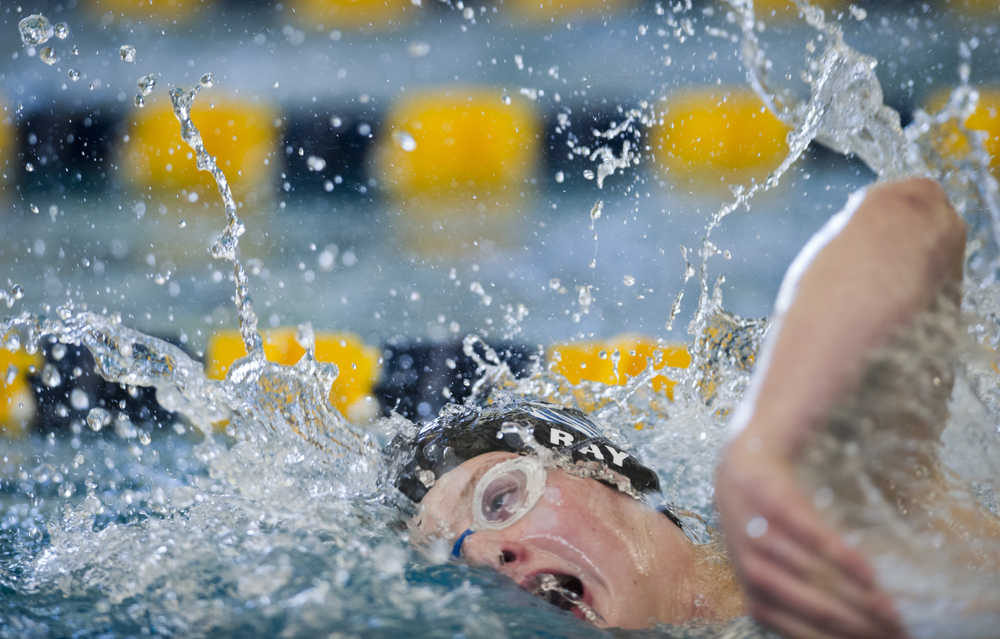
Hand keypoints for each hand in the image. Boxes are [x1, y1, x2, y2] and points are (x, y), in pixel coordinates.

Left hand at [715, 433, 907, 638]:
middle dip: (857, 627)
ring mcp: (759, 531)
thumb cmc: (767, 521)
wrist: (744, 460)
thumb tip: (850, 632)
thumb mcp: (773, 564)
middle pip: (810, 605)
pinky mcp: (771, 498)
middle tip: (899, 635)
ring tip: (893, 613)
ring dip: (856, 600)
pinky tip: (869, 575)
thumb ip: (798, 597)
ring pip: (812, 574)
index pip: (798, 630)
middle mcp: (751, 565)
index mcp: (752, 590)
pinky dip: (839, 556)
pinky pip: (808, 532)